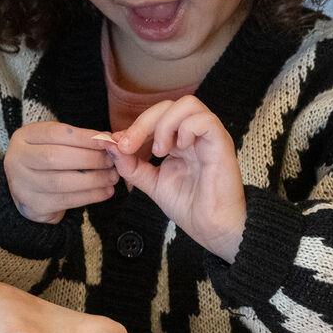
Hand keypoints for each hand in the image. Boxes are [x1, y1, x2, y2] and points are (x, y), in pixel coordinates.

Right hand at [4, 121, 117, 224]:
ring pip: (60, 182)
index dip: (83, 137)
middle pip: (55, 157)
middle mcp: (16, 160)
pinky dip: (90, 196)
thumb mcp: (56, 142)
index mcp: (23, 138)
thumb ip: (78, 139)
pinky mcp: (34, 206)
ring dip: (93, 179)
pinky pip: (66, 201)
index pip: (54, 133)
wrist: (29, 190)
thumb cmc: (47, 160)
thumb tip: (108, 138)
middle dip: (89, 158)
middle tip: (111, 160)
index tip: (106, 140)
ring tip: (112, 176)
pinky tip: (105, 191)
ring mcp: (22, 185)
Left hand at [102, 96, 246, 261]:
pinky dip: (187, 129)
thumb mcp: (150, 183)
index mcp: (178, 142)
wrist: (210, 228)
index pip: (156, 117)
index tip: (118, 145)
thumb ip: (131, 165)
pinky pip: (206, 120)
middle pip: (169, 105)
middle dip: (143, 123)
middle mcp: (194, 136)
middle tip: (129, 146)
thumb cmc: (188, 206)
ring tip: (160, 151)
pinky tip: (181, 149)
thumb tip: (110, 144)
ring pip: (188, 104)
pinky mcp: (221, 144)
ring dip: (165, 124)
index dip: (134, 127)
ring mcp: (208, 138)